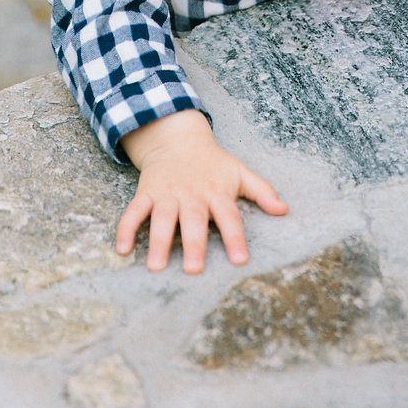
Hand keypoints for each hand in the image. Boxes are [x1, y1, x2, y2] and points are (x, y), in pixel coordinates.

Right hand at [117, 110, 287, 273]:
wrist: (178, 138)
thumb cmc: (213, 163)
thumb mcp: (239, 172)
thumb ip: (262, 191)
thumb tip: (285, 210)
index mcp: (217, 193)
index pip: (229, 217)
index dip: (235, 237)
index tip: (240, 259)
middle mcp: (192, 195)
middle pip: (193, 221)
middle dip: (193, 244)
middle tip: (193, 269)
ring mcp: (168, 194)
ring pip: (162, 219)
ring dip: (159, 241)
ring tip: (157, 266)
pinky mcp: (147, 193)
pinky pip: (134, 211)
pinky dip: (126, 228)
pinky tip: (123, 249)